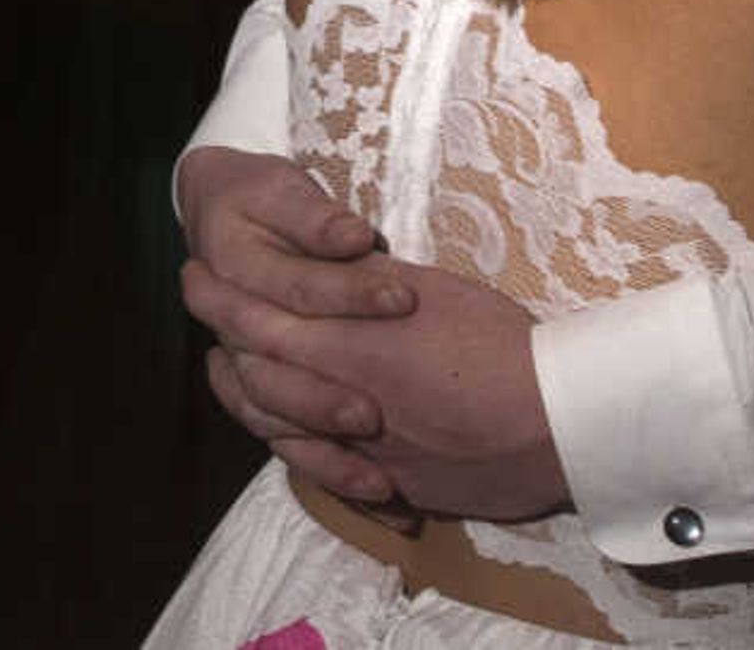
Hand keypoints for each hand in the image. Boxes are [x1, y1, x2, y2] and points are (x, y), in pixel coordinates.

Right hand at [178, 146, 405, 503]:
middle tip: (374, 416)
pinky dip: (332, 475)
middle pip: (273, 380)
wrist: (223, 219)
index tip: (405, 299)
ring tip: (380, 483)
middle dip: (323, 400)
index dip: (349, 294)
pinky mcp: (274, 399)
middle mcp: (237, 334)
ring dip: (325, 457)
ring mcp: (254, 370)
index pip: (296, 290)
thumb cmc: (260, 201)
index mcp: (233, 274)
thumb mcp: (283, 195)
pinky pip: (292, 448)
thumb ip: (317, 223)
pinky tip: (382, 499)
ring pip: (277, 427)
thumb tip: (351, 237)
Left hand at [196, 244, 568, 523]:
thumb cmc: (503, 345)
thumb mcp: (434, 294)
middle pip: (256, 372)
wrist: (556, 424)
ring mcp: (361, 451)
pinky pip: (320, 467)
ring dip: (245, 392)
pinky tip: (281, 426)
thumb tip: (339, 270)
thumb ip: (372, 288)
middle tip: (198, 300)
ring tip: (224, 363)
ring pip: (278, 424)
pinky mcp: (387, 484)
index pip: (260, 319)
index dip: (221, 300)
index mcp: (351, 344)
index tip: (197, 277)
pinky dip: (292, 442)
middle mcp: (343, 401)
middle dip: (219, 335)